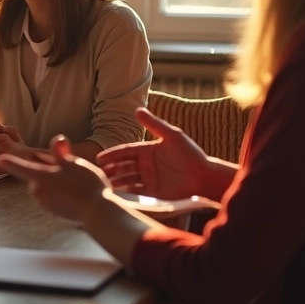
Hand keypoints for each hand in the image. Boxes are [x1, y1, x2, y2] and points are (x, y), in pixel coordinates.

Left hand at [0, 135, 111, 221]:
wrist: (98, 212)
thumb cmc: (86, 184)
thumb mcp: (74, 163)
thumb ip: (61, 152)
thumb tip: (57, 139)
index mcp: (40, 176)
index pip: (21, 167)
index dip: (11, 162)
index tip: (0, 160)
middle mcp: (38, 190)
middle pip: (39, 174)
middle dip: (51, 170)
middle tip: (71, 171)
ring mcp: (45, 203)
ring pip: (47, 186)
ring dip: (56, 182)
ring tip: (76, 183)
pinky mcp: (53, 212)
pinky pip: (53, 197)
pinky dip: (61, 194)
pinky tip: (75, 194)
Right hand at [97, 108, 211, 199]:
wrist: (205, 177)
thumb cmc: (191, 154)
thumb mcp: (172, 135)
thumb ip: (154, 124)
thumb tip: (137, 109)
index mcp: (147, 150)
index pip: (125, 152)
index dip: (112, 155)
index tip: (99, 158)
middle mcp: (145, 165)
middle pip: (122, 166)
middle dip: (110, 170)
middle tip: (98, 173)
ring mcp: (148, 179)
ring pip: (126, 179)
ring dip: (115, 181)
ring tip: (105, 185)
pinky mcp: (152, 192)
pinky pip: (135, 192)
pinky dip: (125, 192)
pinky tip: (118, 194)